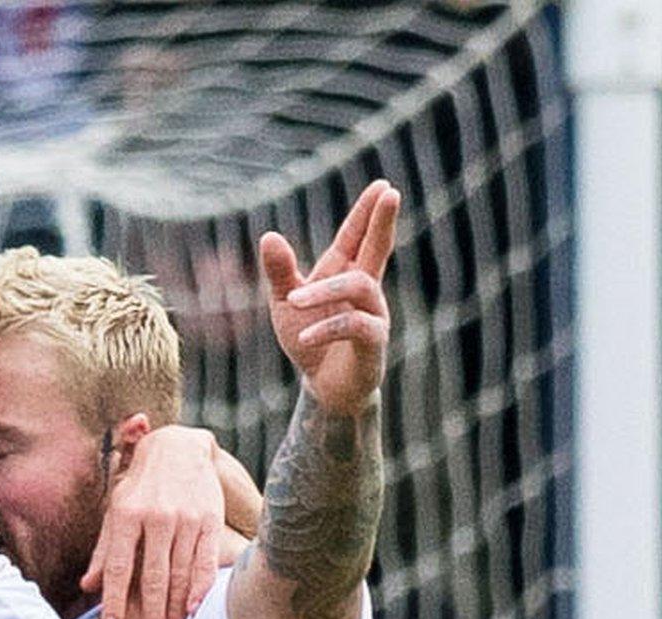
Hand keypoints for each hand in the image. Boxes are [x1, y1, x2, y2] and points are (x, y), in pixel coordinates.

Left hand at [80, 420, 222, 618]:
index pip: (120, 566)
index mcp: (127, 514)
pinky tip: (195, 610)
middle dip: (151, 615)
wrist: (179, 447)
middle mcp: (157, 517)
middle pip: (154, 577)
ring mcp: (187, 519)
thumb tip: (87, 586)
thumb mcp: (116, 509)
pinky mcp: (210, 520)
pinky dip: (201, 588)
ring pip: (181, 574)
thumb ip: (105, 550)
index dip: (115, 598)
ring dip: (176, 610)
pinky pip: (206, 561)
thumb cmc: (141, 484)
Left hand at [258, 180, 399, 412]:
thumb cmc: (308, 341)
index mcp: (344, 274)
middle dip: (383, 222)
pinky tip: (304, 335)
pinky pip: (355, 326)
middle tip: (392, 193)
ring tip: (295, 301)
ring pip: (358, 287)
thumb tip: (269, 235)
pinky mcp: (373, 343)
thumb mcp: (286, 303)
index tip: (383, 186)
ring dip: (324, 292)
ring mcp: (373, 315)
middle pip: (378, 249)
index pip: (357, 237)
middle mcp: (365, 290)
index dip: (368, 213)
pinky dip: (327, 327)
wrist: (322, 388)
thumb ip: (280, 272)